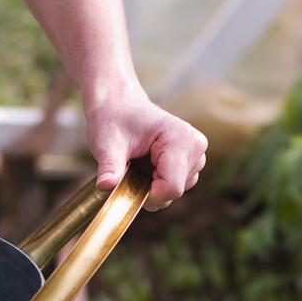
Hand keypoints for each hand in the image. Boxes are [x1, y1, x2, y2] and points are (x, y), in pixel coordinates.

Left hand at [85, 85, 206, 210]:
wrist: (120, 106)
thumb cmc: (113, 119)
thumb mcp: (107, 144)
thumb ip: (110, 167)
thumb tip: (105, 186)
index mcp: (180, 138)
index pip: (172, 187)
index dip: (147, 195)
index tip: (126, 184)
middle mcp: (195, 147)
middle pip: (174, 191)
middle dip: (148, 189)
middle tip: (129, 168)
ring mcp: (196, 156)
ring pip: (174, 192)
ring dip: (151, 187)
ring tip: (138, 163)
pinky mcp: (192, 163)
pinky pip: (174, 188)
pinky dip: (156, 184)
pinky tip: (145, 166)